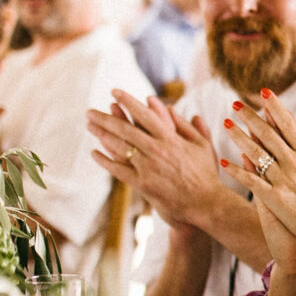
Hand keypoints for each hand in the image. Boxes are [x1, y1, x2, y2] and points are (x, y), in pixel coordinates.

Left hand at [90, 89, 224, 225]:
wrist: (205, 203)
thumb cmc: (206, 174)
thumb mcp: (202, 145)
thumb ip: (187, 126)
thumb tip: (171, 108)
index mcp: (171, 138)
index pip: (144, 114)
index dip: (128, 102)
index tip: (114, 92)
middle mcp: (157, 150)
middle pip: (125, 129)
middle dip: (105, 118)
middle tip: (90, 111)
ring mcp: (148, 167)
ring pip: (119, 147)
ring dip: (102, 134)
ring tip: (89, 126)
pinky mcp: (142, 184)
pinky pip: (119, 170)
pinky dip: (105, 161)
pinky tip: (94, 153)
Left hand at [220, 91, 295, 270]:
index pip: (289, 124)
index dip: (275, 107)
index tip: (264, 93)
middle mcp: (295, 164)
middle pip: (268, 134)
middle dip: (250, 116)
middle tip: (235, 103)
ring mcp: (283, 180)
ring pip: (255, 153)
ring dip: (238, 137)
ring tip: (225, 123)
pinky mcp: (273, 197)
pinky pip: (250, 180)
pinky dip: (236, 170)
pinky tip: (223, 161)